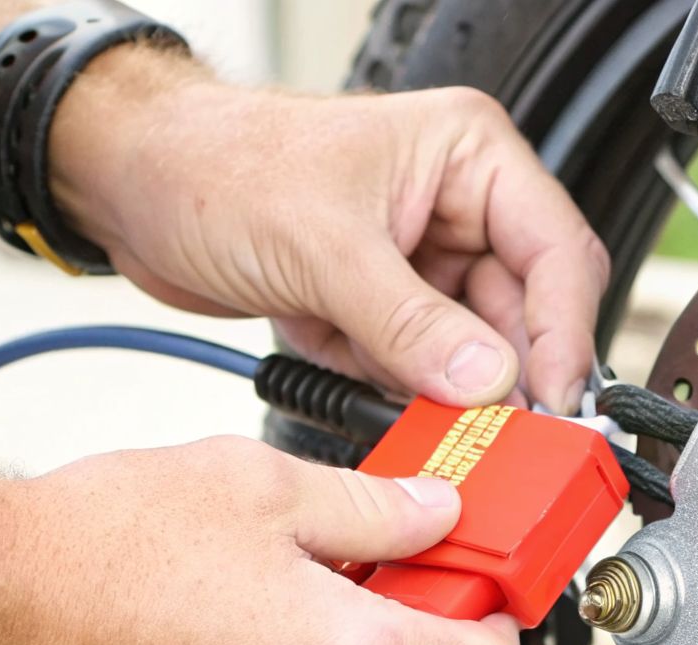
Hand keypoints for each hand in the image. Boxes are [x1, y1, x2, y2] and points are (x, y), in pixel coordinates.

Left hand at [50, 47, 610, 412]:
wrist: (133, 185)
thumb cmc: (218, 164)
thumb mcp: (323, 246)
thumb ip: (410, 322)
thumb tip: (486, 382)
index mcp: (468, 155)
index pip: (557, 252)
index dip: (564, 334)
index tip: (557, 403)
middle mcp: (455, 205)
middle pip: (520, 312)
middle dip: (496, 375)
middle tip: (493, 435)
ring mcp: (416, 260)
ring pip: (465, 350)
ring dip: (430, 384)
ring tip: (398, 395)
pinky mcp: (375, 304)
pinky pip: (410, 366)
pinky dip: (380, 381)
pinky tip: (340, 357)